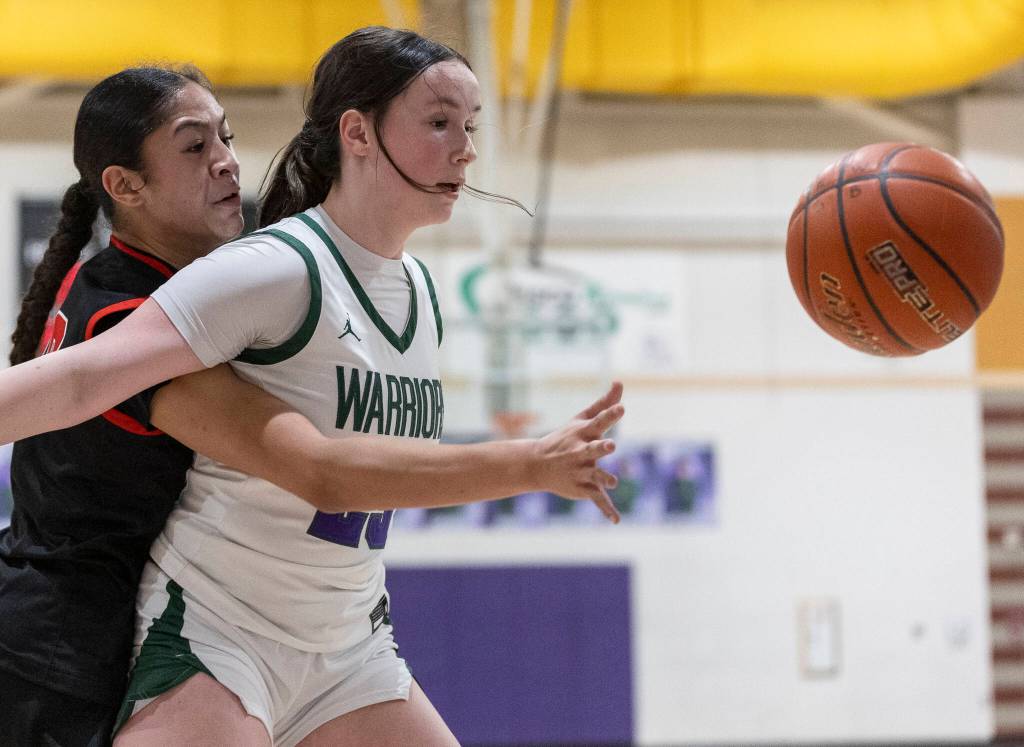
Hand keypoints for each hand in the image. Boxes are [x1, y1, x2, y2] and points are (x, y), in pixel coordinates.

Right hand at [532, 381, 624, 523]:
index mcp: (583, 433)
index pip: (599, 422)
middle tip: (611, 445)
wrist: (537, 464)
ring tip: (612, 481)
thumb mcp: (582, 420)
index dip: (610, 415)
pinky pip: (597, 499)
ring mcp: (580, 471)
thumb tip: (620, 382)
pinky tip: (616, 520)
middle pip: (593, 449)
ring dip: (603, 478)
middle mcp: (581, 452)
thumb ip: (604, 404)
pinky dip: (606, 510)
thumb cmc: (566, 438)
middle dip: (601, 447)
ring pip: (595, 475)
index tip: (622, 407)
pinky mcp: (582, 488)